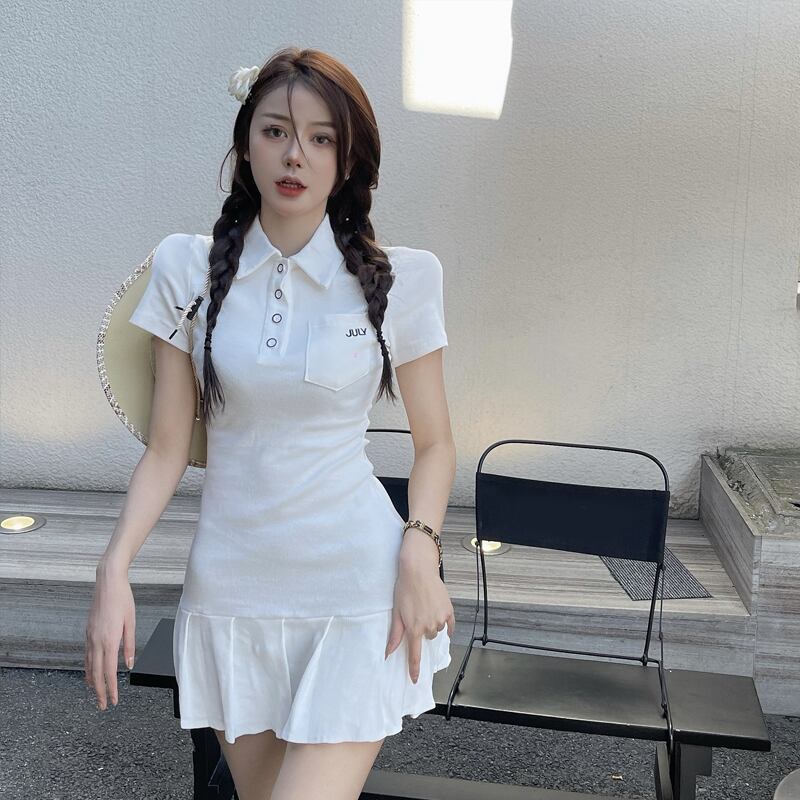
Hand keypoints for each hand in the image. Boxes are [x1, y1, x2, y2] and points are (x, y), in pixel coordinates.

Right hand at [85, 562, 135, 710]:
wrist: (107, 582)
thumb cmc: (123, 600)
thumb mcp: (131, 622)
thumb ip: (129, 645)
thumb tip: (128, 665)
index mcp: (109, 640)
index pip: (109, 671)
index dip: (111, 689)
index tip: (113, 701)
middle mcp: (96, 641)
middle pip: (96, 673)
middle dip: (99, 692)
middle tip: (103, 706)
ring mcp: (89, 636)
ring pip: (89, 665)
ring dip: (92, 682)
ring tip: (97, 694)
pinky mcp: (88, 631)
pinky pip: (87, 655)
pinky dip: (89, 668)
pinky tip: (91, 673)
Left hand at [384, 556, 454, 683]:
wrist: (418, 570)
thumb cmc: (404, 589)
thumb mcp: (396, 612)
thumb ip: (395, 634)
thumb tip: (388, 653)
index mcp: (414, 628)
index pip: (414, 654)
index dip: (414, 669)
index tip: (415, 680)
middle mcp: (429, 626)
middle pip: (427, 638)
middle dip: (423, 630)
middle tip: (417, 614)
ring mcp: (440, 619)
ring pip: (437, 629)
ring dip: (432, 623)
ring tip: (426, 607)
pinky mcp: (449, 610)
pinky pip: (450, 624)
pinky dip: (446, 624)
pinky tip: (440, 615)